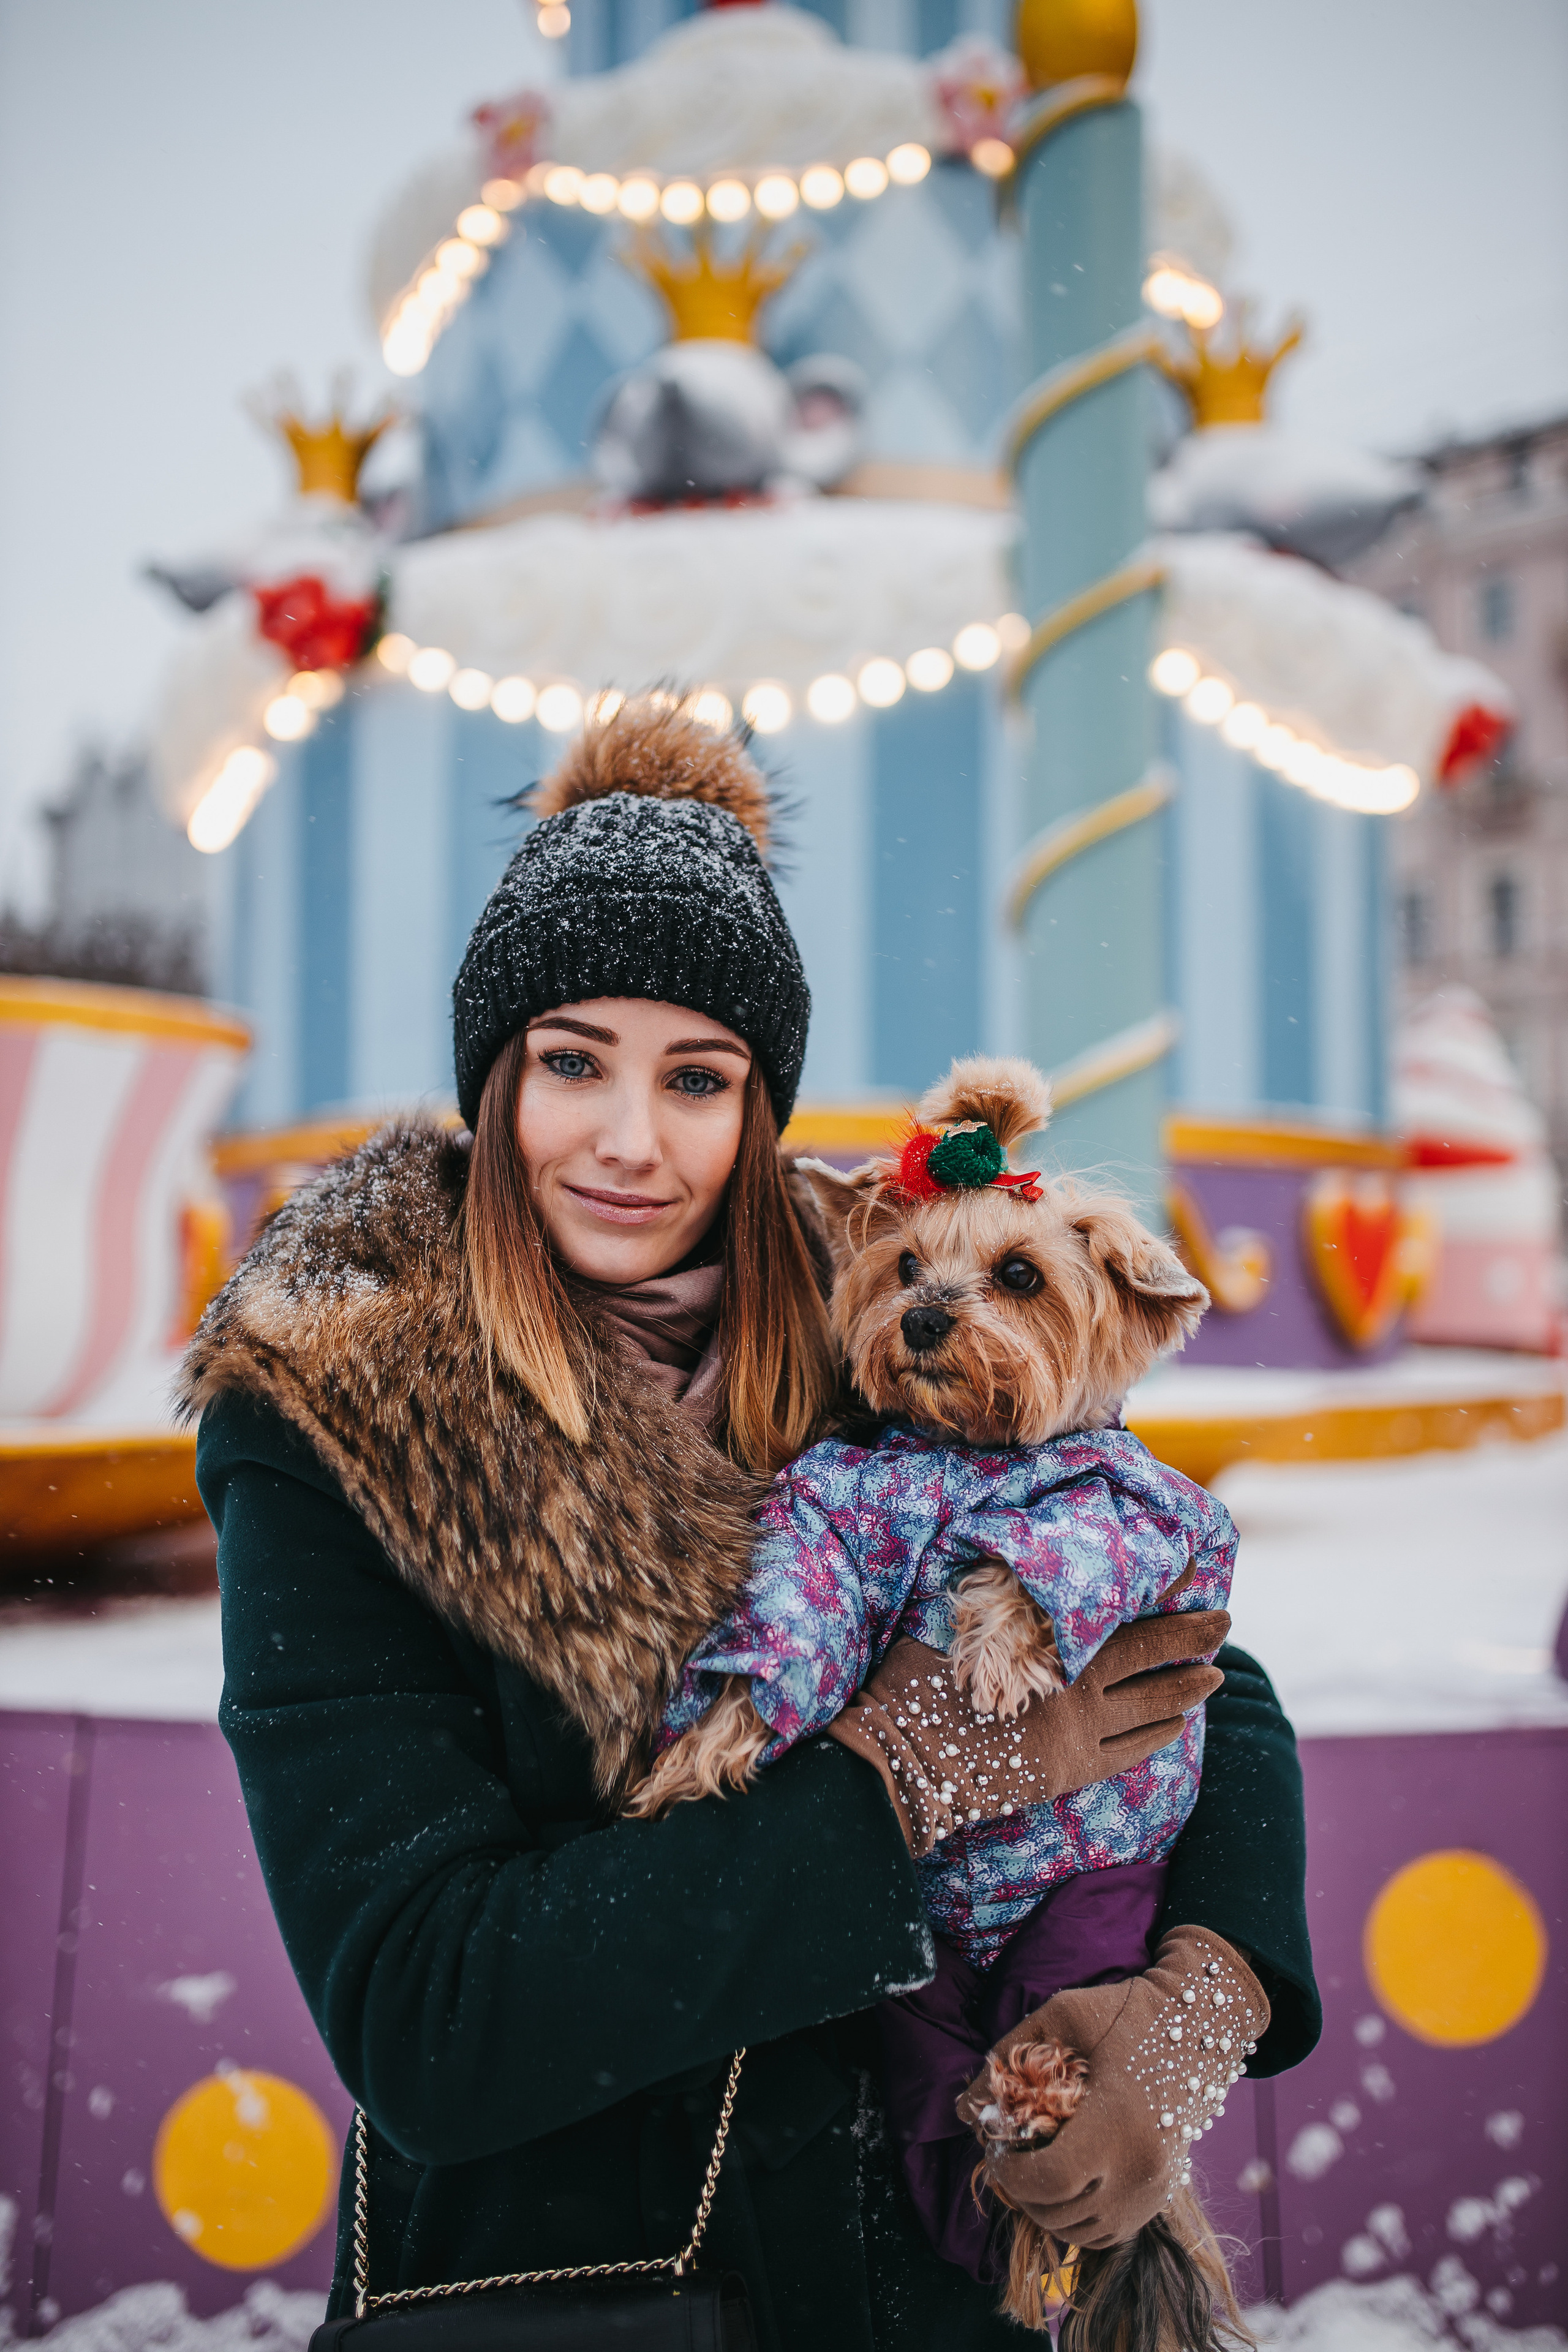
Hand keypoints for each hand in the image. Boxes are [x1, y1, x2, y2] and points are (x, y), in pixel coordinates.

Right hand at [826, 1598, 1228, 1855]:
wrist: (905, 1760)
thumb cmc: (922, 1682)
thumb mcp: (956, 1623)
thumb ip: (995, 1600)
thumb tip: (1013, 1564)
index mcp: (1054, 1654)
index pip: (1130, 1622)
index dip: (1167, 1600)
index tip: (1194, 1573)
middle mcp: (1079, 1696)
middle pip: (1154, 1664)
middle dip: (1193, 1641)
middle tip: (1222, 1621)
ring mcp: (1080, 1739)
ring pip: (1152, 1711)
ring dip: (1187, 1690)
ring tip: (1214, 1674)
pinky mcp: (1070, 1772)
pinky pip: (1131, 1753)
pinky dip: (1159, 1734)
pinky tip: (1176, 1723)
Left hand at [963, 1927, 1267, 2248]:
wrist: (1198, 2019)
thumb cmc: (1125, 2011)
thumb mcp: (1061, 2016)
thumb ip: (1008, 2056)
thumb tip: (965, 2109)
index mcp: (1115, 2125)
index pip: (1049, 2181)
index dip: (1011, 2175)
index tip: (997, 2153)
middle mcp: (1140, 2169)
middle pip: (1061, 2214)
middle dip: (1024, 2194)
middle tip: (1010, 2161)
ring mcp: (1155, 2188)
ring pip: (1085, 2233)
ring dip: (1049, 2212)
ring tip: (1035, 2173)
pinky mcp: (1163, 2195)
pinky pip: (1111, 2233)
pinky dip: (1081, 2220)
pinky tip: (1068, 2184)